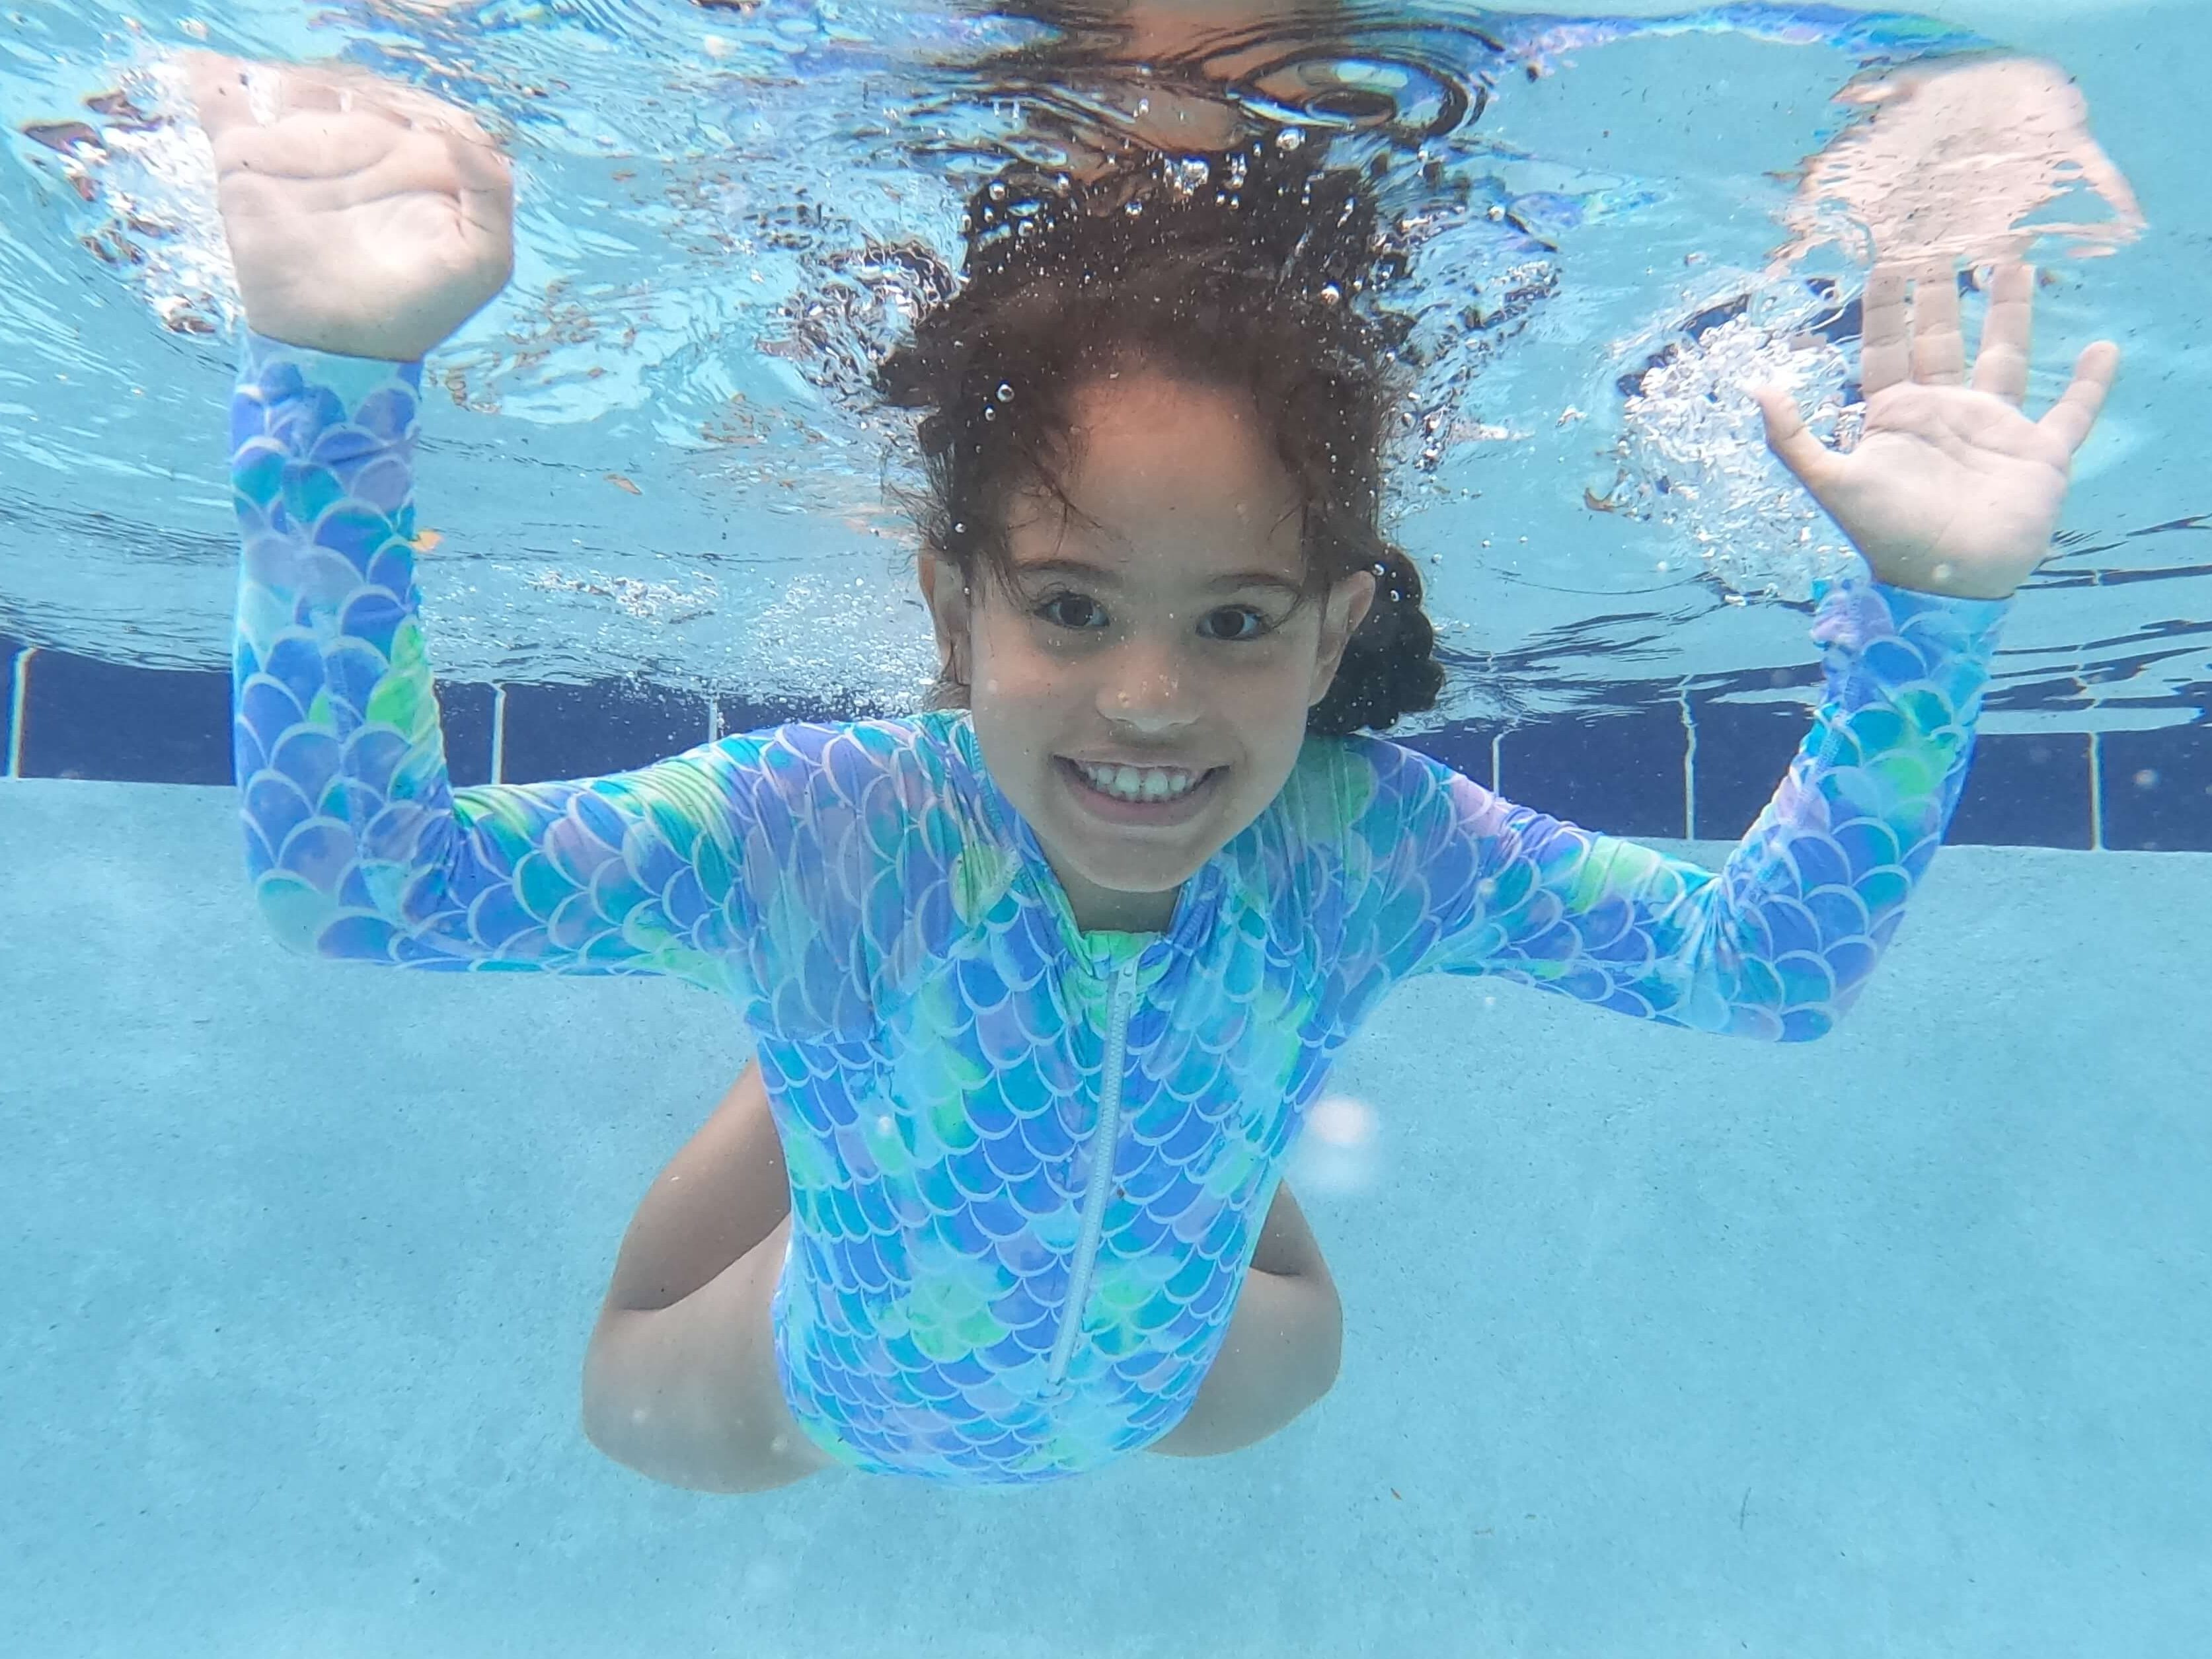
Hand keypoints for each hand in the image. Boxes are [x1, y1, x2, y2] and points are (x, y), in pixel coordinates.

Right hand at [185, 51, 513, 361]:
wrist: (336, 347)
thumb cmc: (417, 310)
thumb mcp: (483, 262)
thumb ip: (492, 194)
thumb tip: (464, 135)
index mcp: (419, 168)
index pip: (429, 113)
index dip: (432, 112)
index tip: (425, 133)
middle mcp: (363, 153)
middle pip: (366, 90)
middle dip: (370, 90)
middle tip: (366, 129)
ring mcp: (306, 155)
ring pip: (304, 89)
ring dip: (306, 81)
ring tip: (308, 96)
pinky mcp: (249, 166)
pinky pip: (225, 107)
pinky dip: (214, 79)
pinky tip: (206, 64)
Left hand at [1749, 261, 2120, 600]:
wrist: (1948, 581)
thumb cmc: (1888, 535)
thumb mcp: (1830, 484)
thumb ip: (1793, 438)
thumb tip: (1757, 388)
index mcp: (1895, 416)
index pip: (1887, 346)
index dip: (1886, 306)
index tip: (1888, 260)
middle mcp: (1943, 413)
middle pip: (1943, 339)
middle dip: (1942, 293)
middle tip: (1944, 239)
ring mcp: (1993, 430)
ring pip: (2005, 355)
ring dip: (2010, 310)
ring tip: (2015, 260)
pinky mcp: (2039, 453)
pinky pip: (2072, 412)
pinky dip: (2091, 384)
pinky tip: (2104, 349)